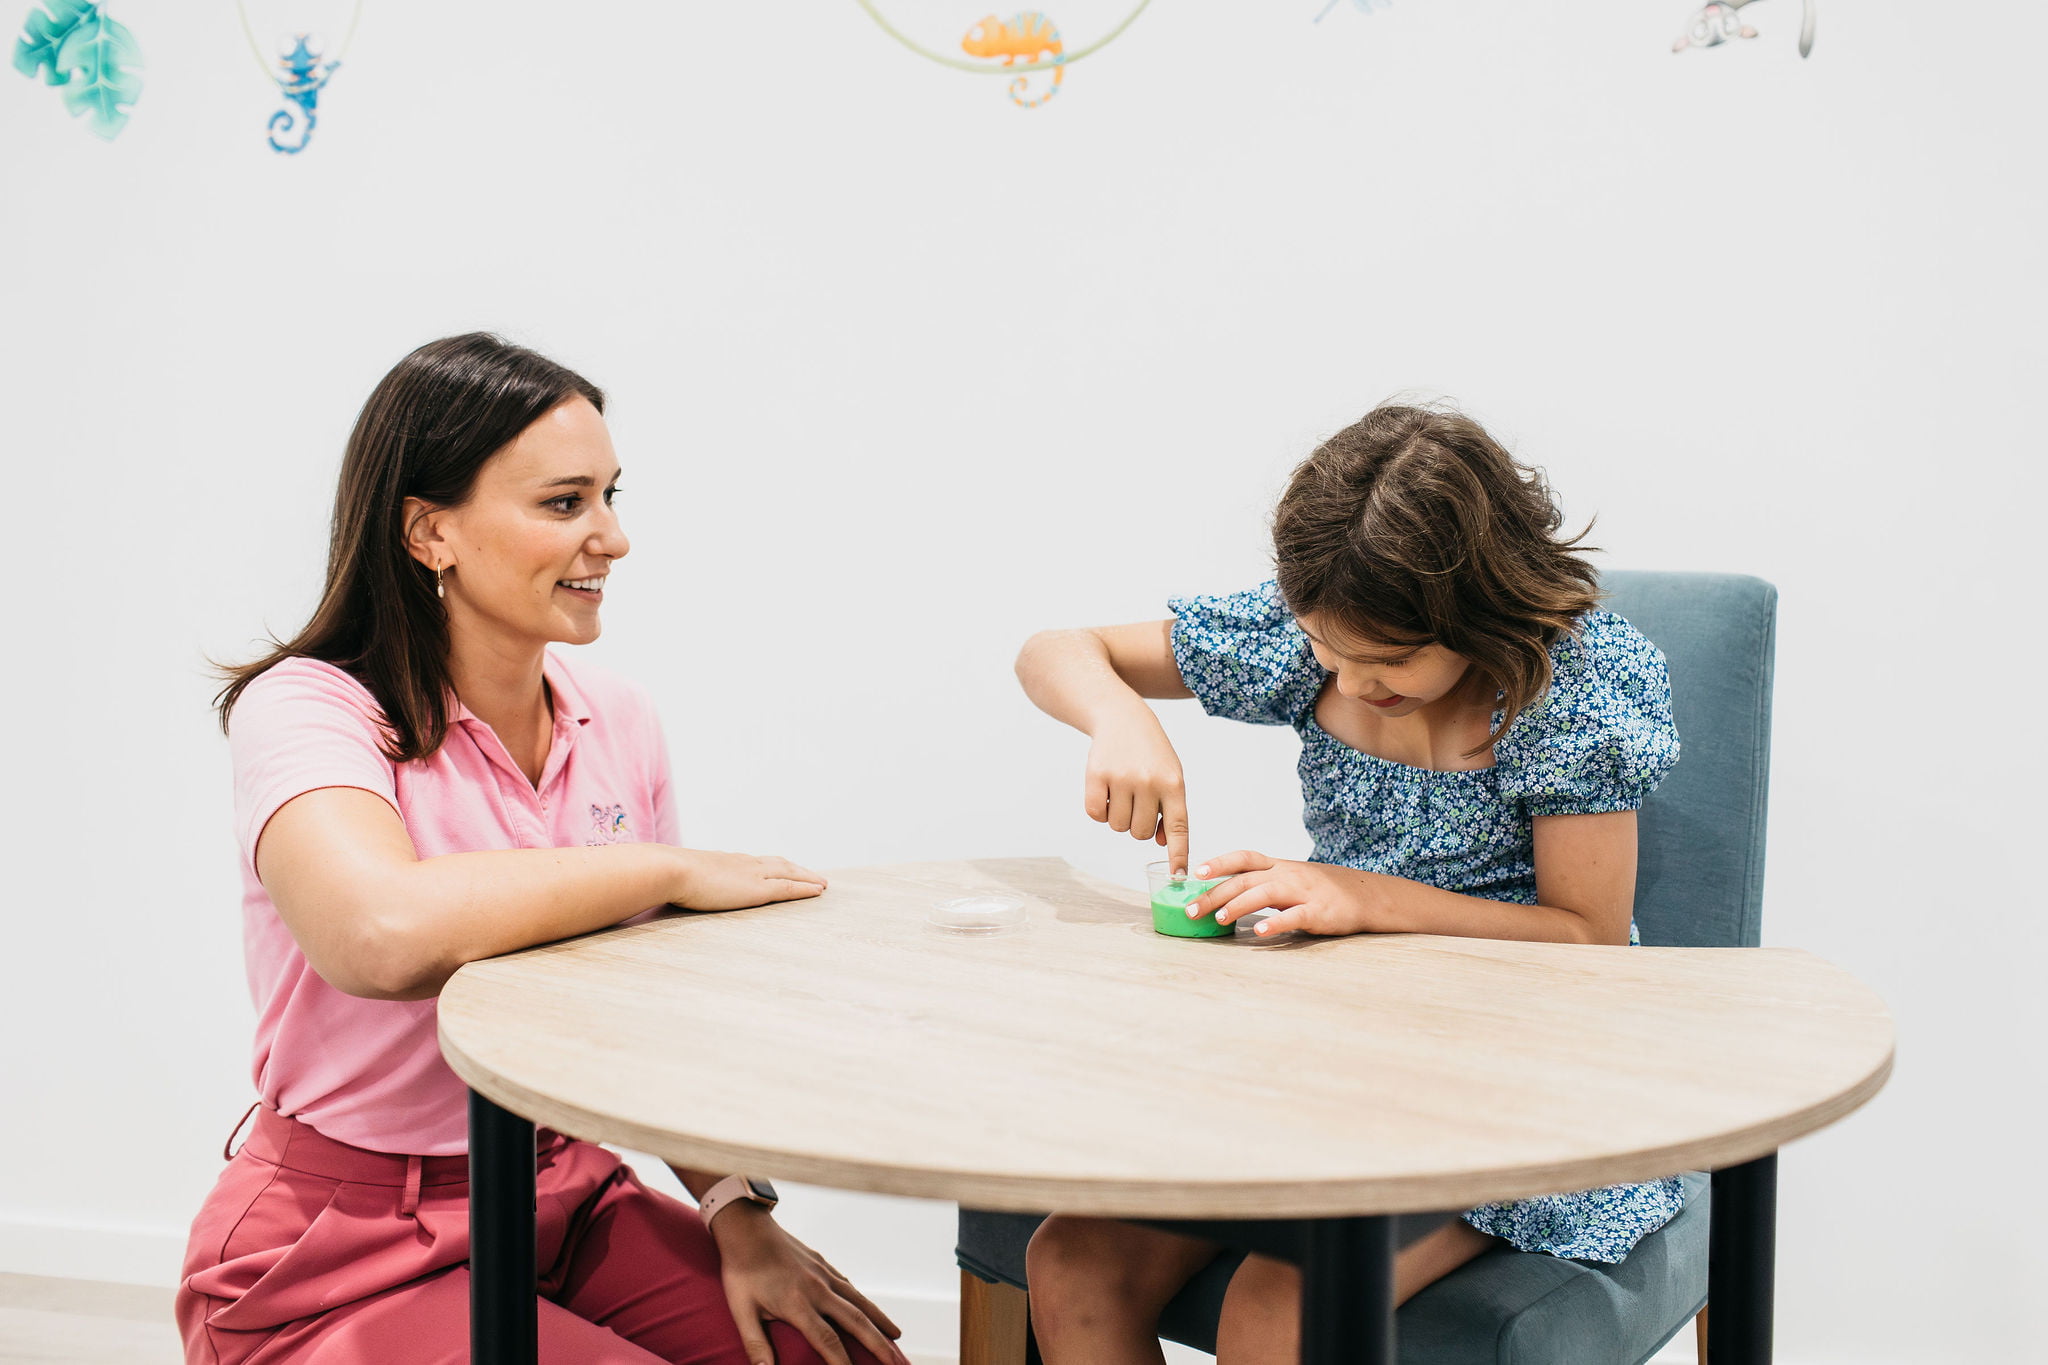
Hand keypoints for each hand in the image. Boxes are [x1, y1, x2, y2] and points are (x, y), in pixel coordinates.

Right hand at [672, 850, 827, 911]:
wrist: (671, 870)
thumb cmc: (666, 875)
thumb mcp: (677, 878)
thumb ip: (682, 881)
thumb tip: (670, 886)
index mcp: (725, 861)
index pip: (755, 862)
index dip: (771, 866)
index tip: (782, 869)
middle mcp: (743, 864)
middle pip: (778, 864)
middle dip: (797, 869)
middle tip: (813, 875)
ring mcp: (752, 874)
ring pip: (789, 873)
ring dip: (807, 877)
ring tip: (822, 884)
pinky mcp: (757, 890)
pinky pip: (789, 888)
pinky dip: (806, 888)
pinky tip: (819, 891)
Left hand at [709, 1204, 908, 1364]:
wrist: (747, 1228)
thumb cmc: (741, 1271)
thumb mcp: (741, 1310)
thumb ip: (756, 1343)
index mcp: (798, 1303)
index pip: (827, 1339)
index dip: (841, 1362)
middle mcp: (817, 1289)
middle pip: (855, 1321)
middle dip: (877, 1344)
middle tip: (895, 1362)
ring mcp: (823, 1274)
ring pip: (859, 1301)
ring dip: (880, 1320)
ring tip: (897, 1336)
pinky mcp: (822, 1264)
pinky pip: (848, 1285)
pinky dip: (863, 1300)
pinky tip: (869, 1309)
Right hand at [1083, 719, 1191, 874]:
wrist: (1121, 717)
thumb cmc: (1150, 753)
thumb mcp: (1171, 775)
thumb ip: (1170, 809)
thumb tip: (1162, 844)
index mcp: (1174, 783)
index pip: (1178, 828)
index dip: (1178, 855)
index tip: (1178, 877)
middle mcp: (1149, 782)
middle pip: (1141, 834)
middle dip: (1137, 825)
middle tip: (1136, 801)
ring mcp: (1122, 779)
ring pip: (1117, 827)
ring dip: (1117, 817)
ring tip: (1121, 791)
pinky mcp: (1096, 775)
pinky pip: (1095, 815)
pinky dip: (1098, 810)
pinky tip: (1105, 790)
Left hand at [1186, 850, 1393, 936]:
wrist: (1366, 896)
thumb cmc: (1321, 890)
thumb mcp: (1290, 879)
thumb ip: (1262, 883)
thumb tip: (1223, 893)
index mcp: (1279, 866)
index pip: (1244, 857)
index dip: (1220, 863)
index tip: (1196, 872)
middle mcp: (1287, 875)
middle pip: (1245, 880)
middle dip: (1215, 894)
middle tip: (1191, 910)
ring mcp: (1303, 892)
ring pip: (1264, 894)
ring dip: (1238, 906)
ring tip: (1218, 919)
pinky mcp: (1318, 912)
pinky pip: (1294, 917)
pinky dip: (1275, 924)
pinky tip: (1258, 933)